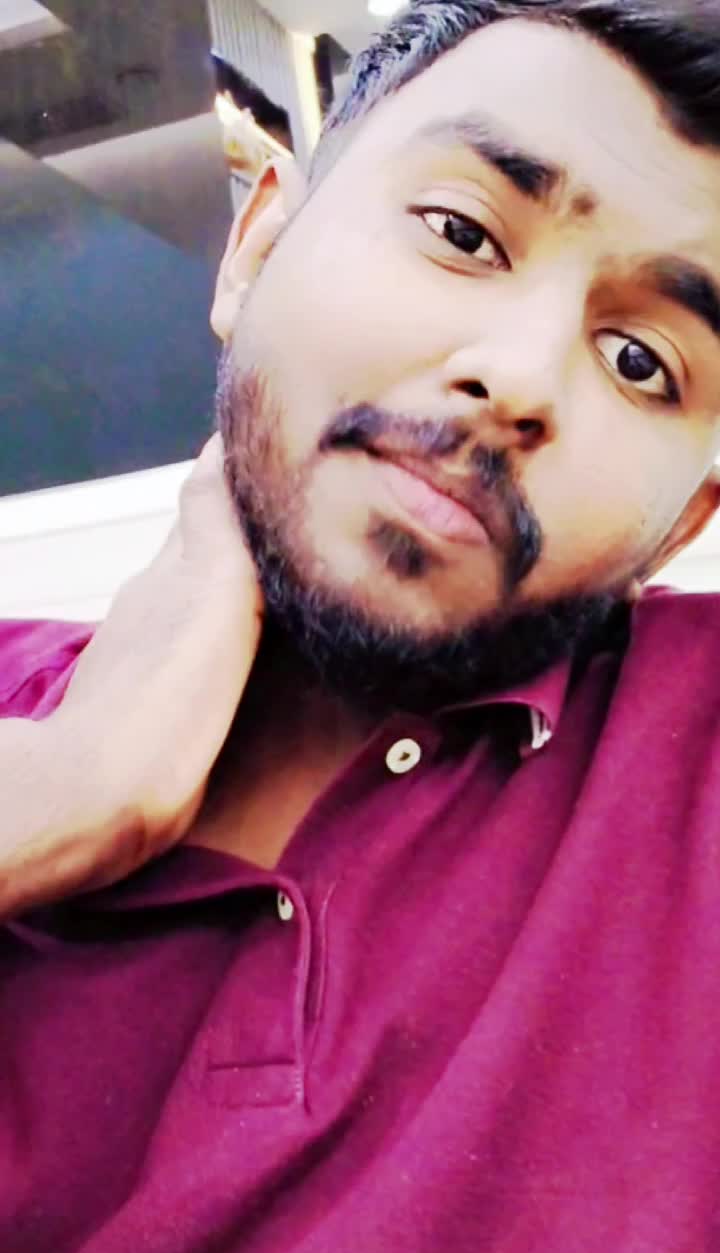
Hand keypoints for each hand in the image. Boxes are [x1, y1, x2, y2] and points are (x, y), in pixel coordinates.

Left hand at [47, 433, 263, 889]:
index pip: (207, 498)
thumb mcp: (206, 598)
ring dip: (244, 578)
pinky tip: (258, 648)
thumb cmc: (164, 704)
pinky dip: (234, 630)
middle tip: (308, 509)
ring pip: (205, 594)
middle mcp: (156, 604)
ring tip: (296, 572)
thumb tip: (220, 446)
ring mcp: (152, 655)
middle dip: (250, 521)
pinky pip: (207, 645)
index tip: (285, 443)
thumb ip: (215, 527)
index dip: (241, 468)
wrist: (104, 799)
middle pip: (206, 545)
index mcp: (171, 573)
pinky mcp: (161, 705)